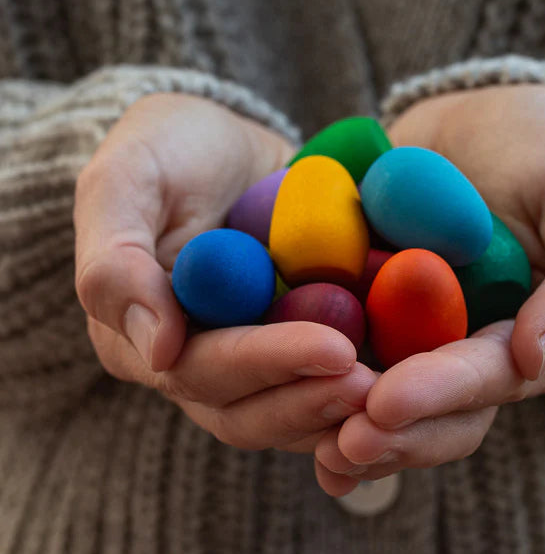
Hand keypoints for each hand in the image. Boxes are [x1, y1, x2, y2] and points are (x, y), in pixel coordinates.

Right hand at [74, 92, 374, 453]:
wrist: (223, 141)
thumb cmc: (167, 148)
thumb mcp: (125, 179)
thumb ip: (117, 261)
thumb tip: (158, 351)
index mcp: (139, 337)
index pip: (202, 370)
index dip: (269, 363)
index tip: (334, 348)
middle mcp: (192, 364)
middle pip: (250, 410)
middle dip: (315, 399)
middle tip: (381, 383)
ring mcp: (249, 361)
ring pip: (292, 412)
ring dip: (345, 407)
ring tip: (406, 388)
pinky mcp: (295, 348)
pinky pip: (329, 382)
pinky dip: (369, 382)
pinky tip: (418, 371)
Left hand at [314, 84, 544, 494]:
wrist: (476, 110)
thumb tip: (536, 358)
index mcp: (526, 336)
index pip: (489, 379)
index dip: (441, 396)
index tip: (386, 403)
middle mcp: (465, 349)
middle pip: (433, 412)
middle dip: (389, 432)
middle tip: (338, 442)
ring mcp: (409, 333)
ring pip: (379, 398)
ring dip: (343, 425)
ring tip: (308, 445)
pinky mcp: (360, 307)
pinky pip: (331, 348)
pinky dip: (303, 379)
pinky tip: (268, 400)